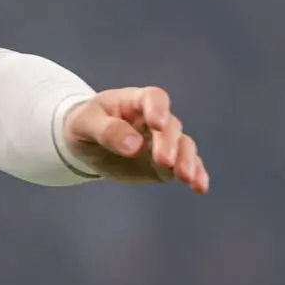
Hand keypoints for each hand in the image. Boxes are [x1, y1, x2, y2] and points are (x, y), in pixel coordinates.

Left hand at [62, 86, 209, 192]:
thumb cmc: (84, 124)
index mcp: (135, 101)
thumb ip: (107, 130)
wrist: (85, 143)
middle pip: (170, 127)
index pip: (153, 98)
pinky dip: (196, 174)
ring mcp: (163, 141)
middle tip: (163, 161)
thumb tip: (134, 145)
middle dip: (169, 144)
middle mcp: (155, 119)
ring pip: (184, 146)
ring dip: (187, 160)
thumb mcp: (84, 123)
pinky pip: (187, 165)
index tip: (157, 124)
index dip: (158, 109)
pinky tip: (200, 187)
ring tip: (186, 177)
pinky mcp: (166, 163)